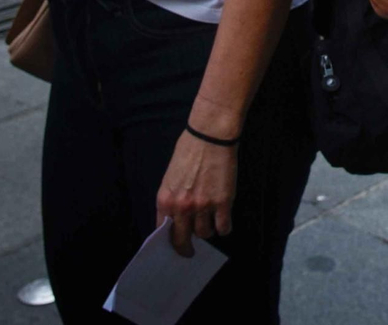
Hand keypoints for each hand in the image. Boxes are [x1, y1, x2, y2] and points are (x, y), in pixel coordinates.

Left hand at [156, 131, 238, 256]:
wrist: (210, 136)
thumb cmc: (189, 151)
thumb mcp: (170, 178)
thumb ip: (171, 200)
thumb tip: (176, 220)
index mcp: (165, 200)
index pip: (163, 232)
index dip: (169, 241)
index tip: (174, 246)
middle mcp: (181, 207)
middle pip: (182, 239)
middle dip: (186, 248)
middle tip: (190, 252)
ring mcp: (203, 206)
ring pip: (204, 233)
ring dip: (207, 231)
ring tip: (210, 223)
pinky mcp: (223, 203)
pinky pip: (223, 227)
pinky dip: (224, 228)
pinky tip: (224, 222)